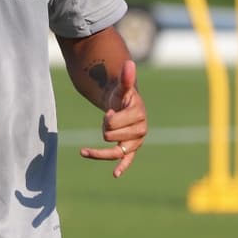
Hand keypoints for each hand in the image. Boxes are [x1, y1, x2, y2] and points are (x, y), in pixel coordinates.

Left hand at [79, 59, 146, 177]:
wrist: (124, 105)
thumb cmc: (122, 95)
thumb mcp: (122, 86)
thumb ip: (125, 77)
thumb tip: (129, 63)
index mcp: (138, 114)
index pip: (113, 123)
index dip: (107, 118)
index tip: (110, 111)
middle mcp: (140, 130)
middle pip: (110, 135)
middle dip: (105, 127)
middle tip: (110, 118)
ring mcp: (136, 141)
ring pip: (114, 150)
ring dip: (101, 147)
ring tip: (97, 139)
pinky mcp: (131, 149)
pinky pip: (127, 160)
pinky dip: (122, 167)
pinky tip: (115, 174)